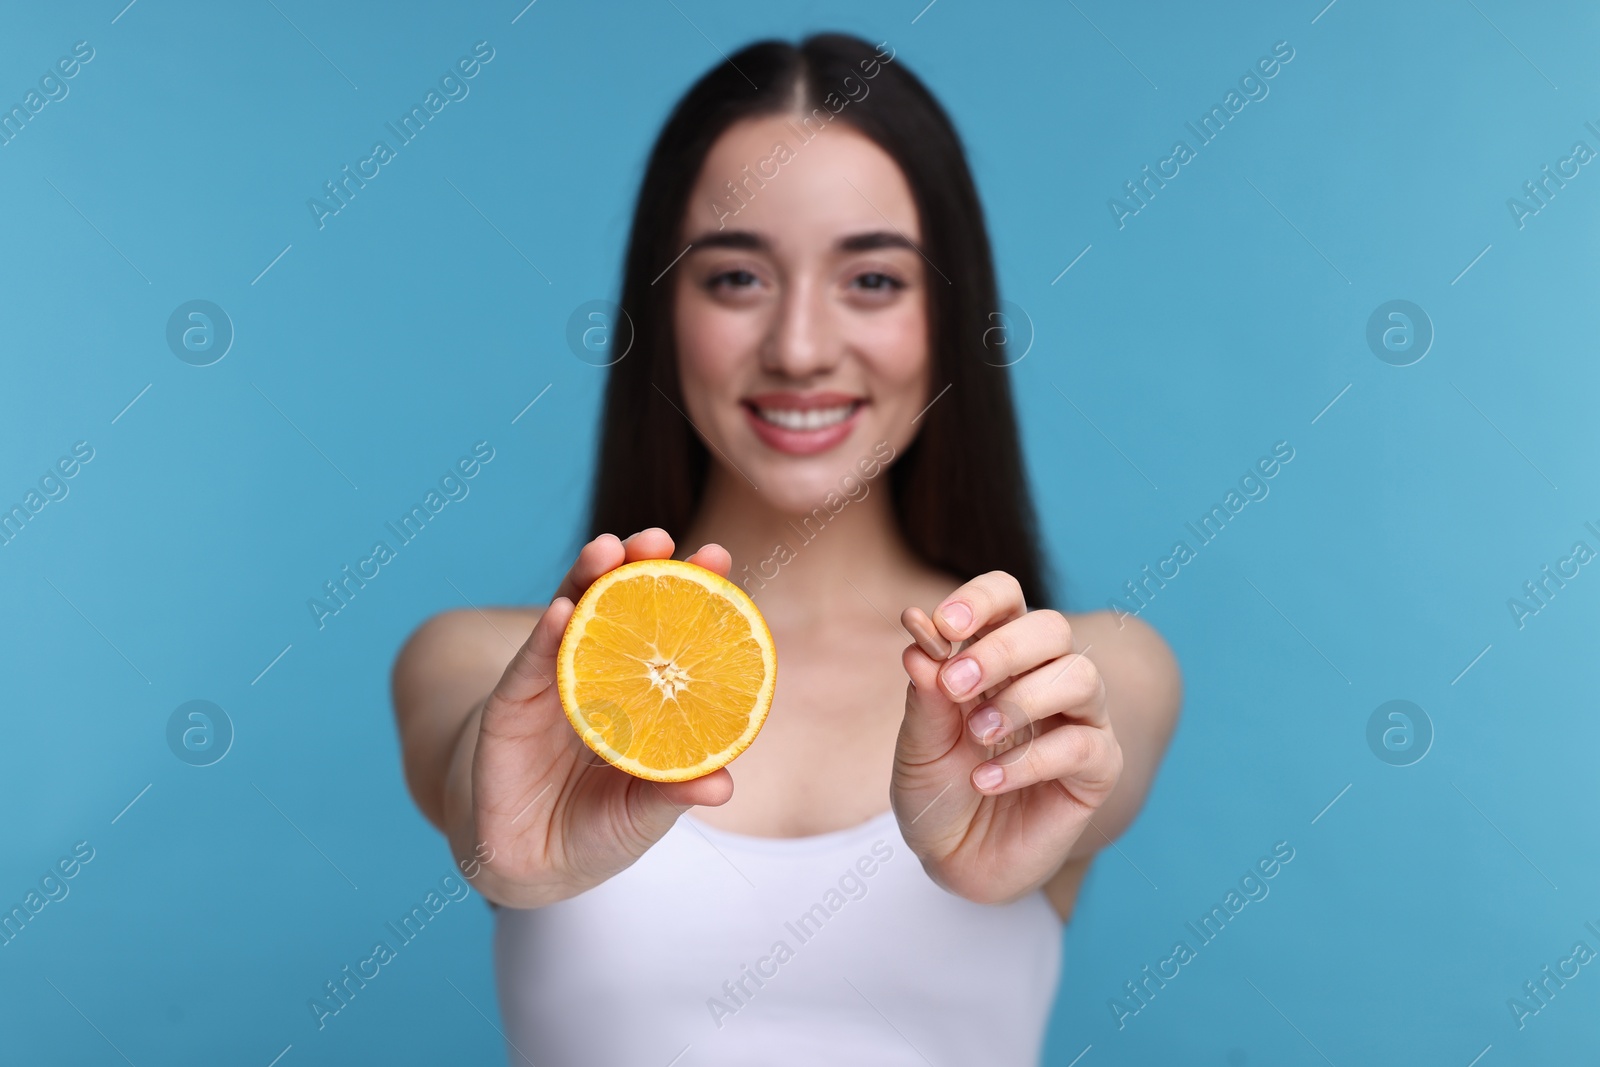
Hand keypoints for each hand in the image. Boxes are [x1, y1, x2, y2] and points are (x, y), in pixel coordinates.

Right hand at [462, 528, 733, 907]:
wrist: (530, 862)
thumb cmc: (598, 828)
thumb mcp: (643, 813)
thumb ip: (676, 794)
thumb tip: (722, 786)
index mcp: (640, 689)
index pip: (668, 627)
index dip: (691, 590)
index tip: (718, 554)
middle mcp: (597, 673)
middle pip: (618, 605)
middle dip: (637, 565)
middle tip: (658, 537)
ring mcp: (551, 684)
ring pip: (571, 619)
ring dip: (587, 580)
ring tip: (608, 549)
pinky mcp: (510, 707)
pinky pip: (529, 666)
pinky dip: (545, 638)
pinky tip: (561, 612)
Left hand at [890, 572, 1122, 904]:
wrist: (954, 861)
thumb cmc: (937, 792)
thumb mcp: (918, 745)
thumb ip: (925, 695)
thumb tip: (919, 636)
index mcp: (996, 657)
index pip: (1006, 597)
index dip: (980, 599)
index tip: (943, 624)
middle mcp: (1044, 678)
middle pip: (1049, 628)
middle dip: (1001, 649)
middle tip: (956, 684)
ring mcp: (1077, 720)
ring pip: (1081, 676)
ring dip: (1023, 699)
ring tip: (977, 735)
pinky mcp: (1097, 769)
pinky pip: (1085, 745)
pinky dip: (1031, 760)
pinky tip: (987, 781)